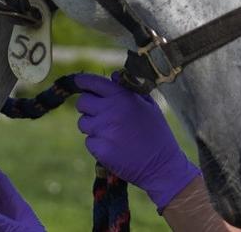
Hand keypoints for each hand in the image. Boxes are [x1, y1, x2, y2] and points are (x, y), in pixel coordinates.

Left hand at [75, 72, 200, 210]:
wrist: (162, 165)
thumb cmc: (157, 133)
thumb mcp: (150, 105)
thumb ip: (130, 88)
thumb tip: (113, 76)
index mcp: (123, 97)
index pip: (93, 82)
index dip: (82, 81)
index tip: (78, 82)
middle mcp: (110, 111)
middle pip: (82, 102)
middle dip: (88, 107)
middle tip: (101, 115)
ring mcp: (104, 131)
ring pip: (83, 123)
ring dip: (92, 126)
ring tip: (112, 133)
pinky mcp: (100, 149)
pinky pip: (89, 141)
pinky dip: (98, 144)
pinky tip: (114, 146)